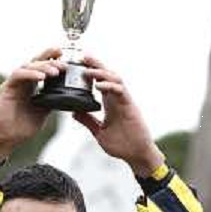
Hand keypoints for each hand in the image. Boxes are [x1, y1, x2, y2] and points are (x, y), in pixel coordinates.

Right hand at [0, 48, 65, 161]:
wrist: (8, 139)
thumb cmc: (22, 127)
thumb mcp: (43, 111)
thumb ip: (51, 100)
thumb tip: (66, 94)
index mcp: (31, 85)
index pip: (41, 67)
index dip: (52, 59)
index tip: (64, 56)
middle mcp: (22, 82)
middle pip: (35, 62)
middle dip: (49, 59)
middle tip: (63, 63)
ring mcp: (13, 84)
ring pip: (28, 66)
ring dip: (42, 67)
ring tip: (55, 72)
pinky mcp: (6, 88)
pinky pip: (18, 75)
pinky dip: (30, 74)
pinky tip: (41, 77)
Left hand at [72, 55, 164, 176]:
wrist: (136, 155)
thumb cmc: (122, 144)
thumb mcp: (99, 131)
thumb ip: (88, 121)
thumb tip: (74, 113)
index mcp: (110, 103)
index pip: (100, 82)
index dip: (91, 72)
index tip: (78, 64)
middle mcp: (117, 99)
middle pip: (107, 76)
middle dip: (96, 65)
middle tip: (82, 57)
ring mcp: (124, 101)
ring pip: (114, 79)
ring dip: (101, 72)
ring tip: (87, 69)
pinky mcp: (130, 107)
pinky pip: (120, 91)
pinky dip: (110, 86)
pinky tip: (99, 85)